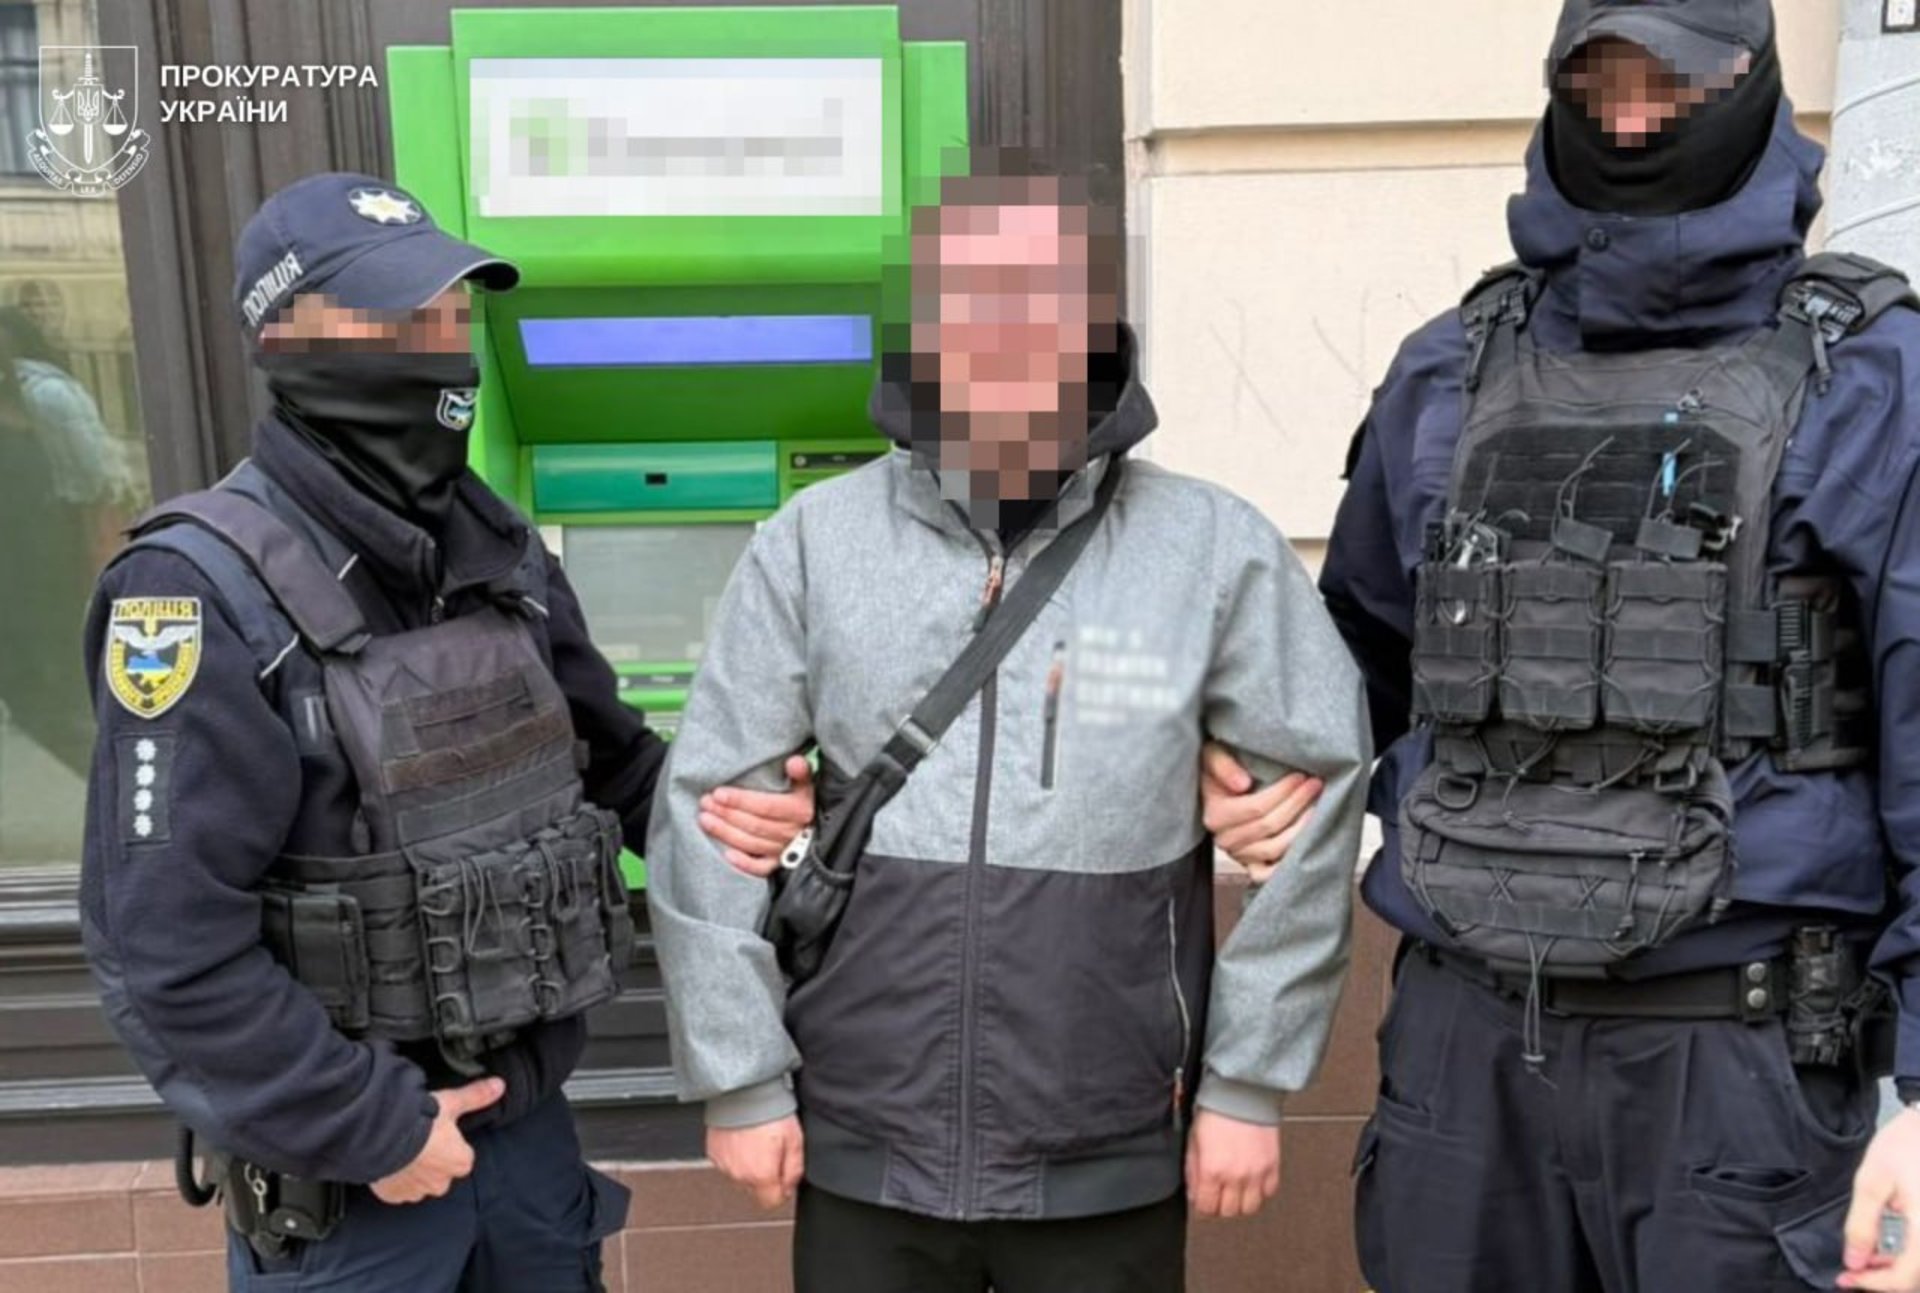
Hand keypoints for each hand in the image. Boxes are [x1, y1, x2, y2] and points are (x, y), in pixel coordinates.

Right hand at [370, 1077, 504, 1204]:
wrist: (382, 1137)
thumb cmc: (420, 1121)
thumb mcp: (452, 1102)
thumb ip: (476, 1096)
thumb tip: (499, 1086)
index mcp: (460, 1163)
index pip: (462, 1155)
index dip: (451, 1143)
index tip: (440, 1132)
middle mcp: (441, 1183)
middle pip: (441, 1171)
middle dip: (432, 1159)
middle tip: (420, 1140)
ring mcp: (416, 1192)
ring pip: (419, 1182)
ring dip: (413, 1169)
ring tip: (402, 1149)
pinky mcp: (393, 1196)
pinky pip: (397, 1190)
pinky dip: (394, 1179)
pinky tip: (390, 1162)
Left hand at [700, 756, 815, 878]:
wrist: (819, 831)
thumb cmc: (805, 803)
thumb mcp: (807, 785)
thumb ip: (801, 772)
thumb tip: (794, 761)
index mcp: (799, 810)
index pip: (766, 806)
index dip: (741, 801)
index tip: (718, 793)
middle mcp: (792, 832)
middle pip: (754, 825)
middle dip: (726, 814)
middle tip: (705, 803)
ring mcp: (784, 850)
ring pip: (752, 843)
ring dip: (726, 833)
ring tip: (705, 820)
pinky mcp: (779, 864)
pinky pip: (760, 868)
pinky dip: (744, 863)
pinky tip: (726, 854)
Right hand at [707, 1116, 804, 1209]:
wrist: (745, 1091)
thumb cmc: (770, 1112)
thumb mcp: (795, 1142)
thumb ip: (794, 1172)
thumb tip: (789, 1188)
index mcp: (760, 1175)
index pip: (771, 1203)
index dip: (781, 1191)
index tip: (784, 1177)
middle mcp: (739, 1174)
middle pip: (756, 1189)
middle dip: (765, 1176)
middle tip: (772, 1151)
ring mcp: (723, 1164)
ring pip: (741, 1176)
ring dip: (749, 1165)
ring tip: (757, 1141)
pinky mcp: (713, 1152)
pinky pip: (728, 1162)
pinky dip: (736, 1154)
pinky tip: (744, 1137)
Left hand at [1185, 1109, 1281, 1218]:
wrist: (1240, 1094)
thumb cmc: (1216, 1113)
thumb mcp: (1193, 1143)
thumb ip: (1193, 1172)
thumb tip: (1195, 1193)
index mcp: (1212, 1170)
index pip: (1207, 1208)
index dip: (1203, 1205)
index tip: (1204, 1199)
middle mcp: (1235, 1176)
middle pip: (1229, 1212)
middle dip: (1221, 1205)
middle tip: (1219, 1193)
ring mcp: (1256, 1173)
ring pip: (1250, 1208)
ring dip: (1241, 1202)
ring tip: (1236, 1189)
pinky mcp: (1272, 1166)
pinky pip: (1268, 1192)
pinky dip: (1260, 1190)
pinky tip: (1252, 1180)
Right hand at [1200, 743, 1322, 883]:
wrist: (1211, 786)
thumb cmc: (1217, 769)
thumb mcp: (1212, 756)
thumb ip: (1223, 765)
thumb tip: (1243, 784)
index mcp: (1215, 814)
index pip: (1256, 808)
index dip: (1283, 793)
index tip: (1301, 776)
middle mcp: (1224, 839)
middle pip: (1269, 826)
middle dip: (1297, 804)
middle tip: (1315, 785)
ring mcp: (1238, 854)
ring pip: (1275, 849)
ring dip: (1300, 828)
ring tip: (1316, 807)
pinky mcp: (1249, 864)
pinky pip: (1267, 875)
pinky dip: (1285, 866)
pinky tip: (1305, 847)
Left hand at [1840, 1108, 1919, 1289]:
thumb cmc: (1904, 1145)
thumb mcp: (1872, 1182)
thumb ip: (1862, 1225)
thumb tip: (1854, 1263)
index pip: (1906, 1276)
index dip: (1875, 1284)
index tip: (1847, 1277)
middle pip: (1917, 1278)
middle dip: (1884, 1279)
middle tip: (1853, 1272)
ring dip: (1897, 1271)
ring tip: (1867, 1258)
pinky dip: (1909, 1259)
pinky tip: (1888, 1250)